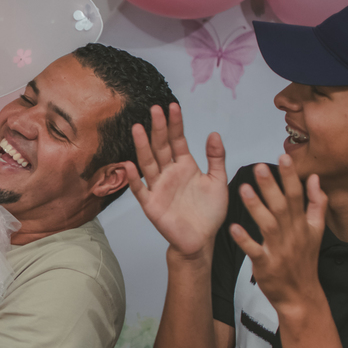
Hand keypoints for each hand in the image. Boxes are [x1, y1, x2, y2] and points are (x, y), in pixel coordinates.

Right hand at [125, 103, 228, 258]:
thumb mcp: (218, 181)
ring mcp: (158, 187)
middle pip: (161, 147)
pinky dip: (133, 179)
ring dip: (142, 146)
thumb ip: (216, 158)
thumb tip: (213, 133)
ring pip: (148, 163)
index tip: (173, 107)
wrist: (201, 240)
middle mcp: (169, 173)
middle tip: (155, 109)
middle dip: (158, 128)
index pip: (178, 140)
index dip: (175, 124)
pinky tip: (129, 165)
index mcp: (185, 166)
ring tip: (138, 128)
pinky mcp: (151, 204)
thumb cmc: (209, 213)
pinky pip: (139, 190)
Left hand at [229, 155, 326, 310]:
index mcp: (303, 224)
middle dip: (271, 186)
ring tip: (244, 190)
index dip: (290, 177)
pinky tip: (234, 228)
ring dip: (256, 207)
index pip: (298, 196)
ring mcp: (279, 250)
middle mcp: (292, 235)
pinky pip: (255, 250)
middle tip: (259, 167)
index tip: (283, 157)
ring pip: (268, 225)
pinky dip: (245, 240)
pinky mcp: (266, 265)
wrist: (300, 295)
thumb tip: (316, 179)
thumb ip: (317, 204)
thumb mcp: (316, 231)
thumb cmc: (304, 261)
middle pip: (282, 206)